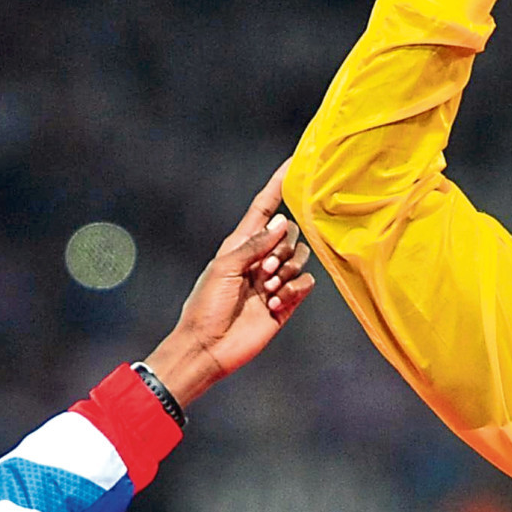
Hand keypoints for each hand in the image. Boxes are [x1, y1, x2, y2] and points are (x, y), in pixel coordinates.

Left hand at [143, 163, 316, 402]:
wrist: (209, 347)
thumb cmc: (206, 305)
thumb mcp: (225, 267)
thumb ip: (255, 243)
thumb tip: (283, 222)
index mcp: (241, 243)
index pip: (264, 207)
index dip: (278, 186)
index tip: (294, 164)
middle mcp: (261, 258)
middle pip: (291, 233)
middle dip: (283, 248)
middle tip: (265, 270)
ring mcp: (275, 280)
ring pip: (301, 258)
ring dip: (287, 270)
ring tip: (268, 289)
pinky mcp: (286, 303)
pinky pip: (305, 284)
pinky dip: (294, 289)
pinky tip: (276, 302)